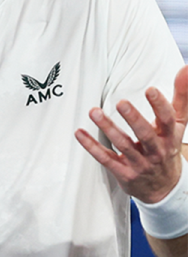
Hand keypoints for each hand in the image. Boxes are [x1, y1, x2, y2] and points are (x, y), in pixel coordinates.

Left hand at [75, 65, 187, 202]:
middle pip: (145, 134)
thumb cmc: (167, 147)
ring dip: (108, 128)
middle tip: (121, 103)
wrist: (165, 188)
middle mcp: (155, 151)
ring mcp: (139, 163)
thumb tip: (186, 69)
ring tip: (94, 112)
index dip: (159, 106)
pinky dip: (91, 146)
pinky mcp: (123, 172)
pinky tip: (79, 133)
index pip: (167, 120)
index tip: (150, 90)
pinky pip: (105, 158)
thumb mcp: (178, 125)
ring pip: (123, 145)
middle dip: (134, 118)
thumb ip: (182, 97)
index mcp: (169, 137)